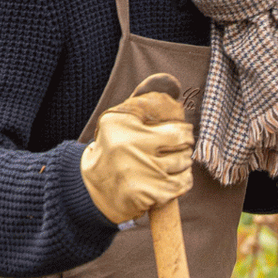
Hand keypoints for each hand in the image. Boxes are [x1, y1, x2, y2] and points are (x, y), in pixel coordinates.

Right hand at [80, 88, 193, 223]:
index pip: (171, 122)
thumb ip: (144, 102)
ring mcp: (138, 172)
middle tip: (178, 149)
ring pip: (183, 164)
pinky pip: (181, 185)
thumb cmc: (114, 149)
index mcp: (120, 123)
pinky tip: (172, 179)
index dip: (184, 130)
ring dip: (183, 165)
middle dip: (184, 147)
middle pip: (182, 144)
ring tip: (173, 164)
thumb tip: (173, 83)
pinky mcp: (145, 194)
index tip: (182, 132)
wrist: (92, 187)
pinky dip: (182, 182)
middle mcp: (128, 146)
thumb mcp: (120, 121)